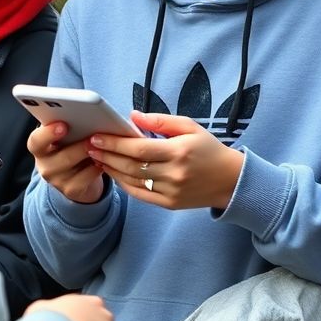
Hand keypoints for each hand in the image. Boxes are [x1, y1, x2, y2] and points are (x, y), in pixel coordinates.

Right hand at [27, 122, 104, 203]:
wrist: (78, 176)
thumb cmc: (73, 146)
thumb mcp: (68, 136)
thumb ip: (69, 125)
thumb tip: (85, 112)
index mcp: (40, 146)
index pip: (36, 141)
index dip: (48, 133)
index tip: (63, 125)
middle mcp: (44, 164)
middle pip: (60, 157)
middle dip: (78, 146)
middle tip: (92, 138)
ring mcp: (56, 179)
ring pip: (74, 167)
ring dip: (89, 154)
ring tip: (102, 146)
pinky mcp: (70, 190)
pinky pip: (86, 177)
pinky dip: (97, 166)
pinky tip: (104, 159)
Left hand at [86, 111, 243, 210]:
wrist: (230, 180)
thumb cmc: (209, 149)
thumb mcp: (190, 126)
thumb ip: (161, 121)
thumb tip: (133, 116)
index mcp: (179, 151)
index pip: (139, 149)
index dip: (115, 143)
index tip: (97, 136)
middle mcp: (174, 174)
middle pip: (132, 166)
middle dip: (107, 155)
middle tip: (90, 146)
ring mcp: (171, 192)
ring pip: (132, 182)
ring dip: (111, 170)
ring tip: (97, 158)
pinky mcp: (169, 205)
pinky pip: (140, 195)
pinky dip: (124, 184)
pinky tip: (114, 173)